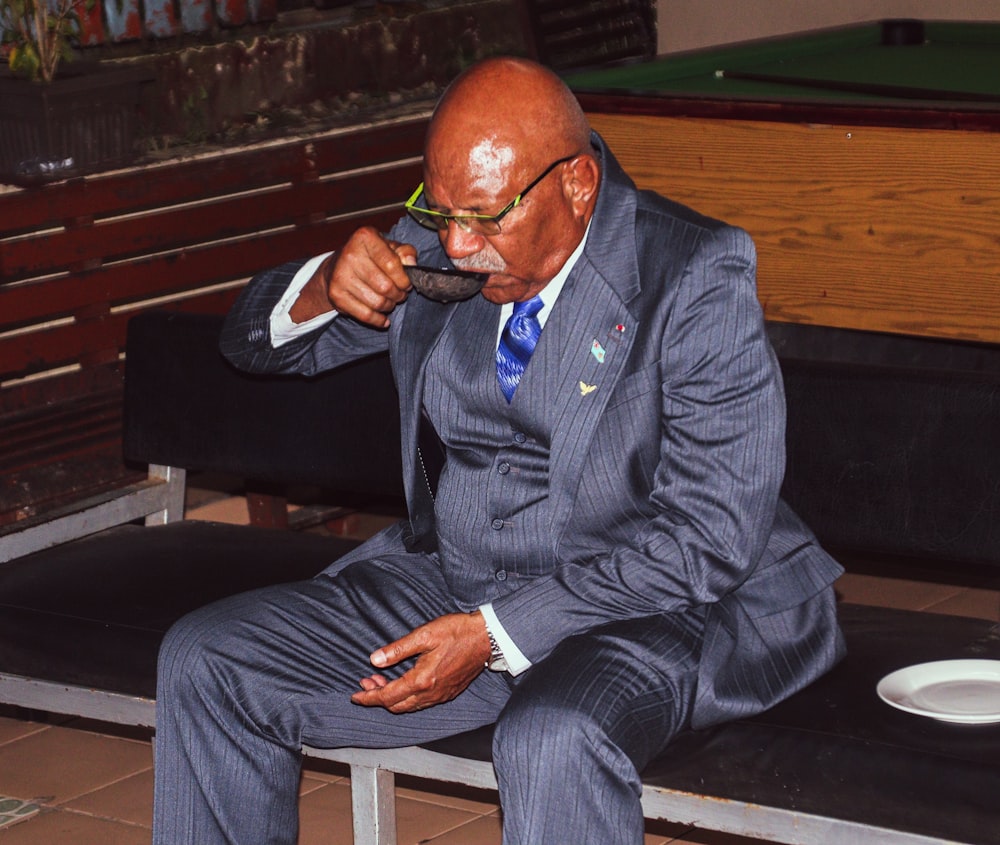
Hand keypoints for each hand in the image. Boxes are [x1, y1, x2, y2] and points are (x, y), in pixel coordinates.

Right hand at [290, 227, 416, 327]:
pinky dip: (378, 320)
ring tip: (390, 302)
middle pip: (386, 287)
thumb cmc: (368, 257)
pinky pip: (365, 315)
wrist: (335, 268)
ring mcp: (341, 276)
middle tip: (400, 294)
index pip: (392, 265)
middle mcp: (350, 254)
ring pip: (377, 303)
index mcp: (365, 237)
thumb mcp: (389, 247)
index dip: (404, 280)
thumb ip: (405, 252)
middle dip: (398, 295)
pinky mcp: (336, 295)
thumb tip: (412, 265)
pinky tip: (383, 318)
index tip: (406, 284)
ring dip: (389, 306)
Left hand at [351, 611, 491, 712]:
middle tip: (367, 683)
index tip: (356, 695)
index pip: (388, 696)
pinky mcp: (449, 692)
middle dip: (378, 698)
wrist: (487, 638)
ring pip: (409, 706)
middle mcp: (431, 693)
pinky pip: (422, 703)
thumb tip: (375, 659)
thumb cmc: (458, 632)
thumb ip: (398, 649)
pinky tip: (404, 684)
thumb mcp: (425, 635)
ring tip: (381, 682)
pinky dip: (407, 698)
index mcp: (422, 680)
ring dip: (392, 698)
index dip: (369, 697)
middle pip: (396, 706)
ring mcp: (441, 695)